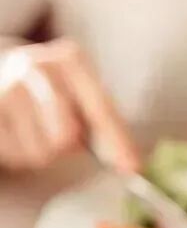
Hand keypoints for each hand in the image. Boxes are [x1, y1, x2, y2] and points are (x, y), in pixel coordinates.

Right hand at [0, 39, 139, 171]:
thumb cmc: (43, 92)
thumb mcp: (75, 93)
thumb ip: (100, 122)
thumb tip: (128, 162)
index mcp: (70, 60)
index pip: (101, 108)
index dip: (116, 142)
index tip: (131, 167)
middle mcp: (37, 65)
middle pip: (66, 136)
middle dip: (64, 148)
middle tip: (55, 138)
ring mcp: (7, 85)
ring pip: (39, 151)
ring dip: (38, 153)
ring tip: (30, 132)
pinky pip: (13, 154)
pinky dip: (16, 154)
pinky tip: (12, 134)